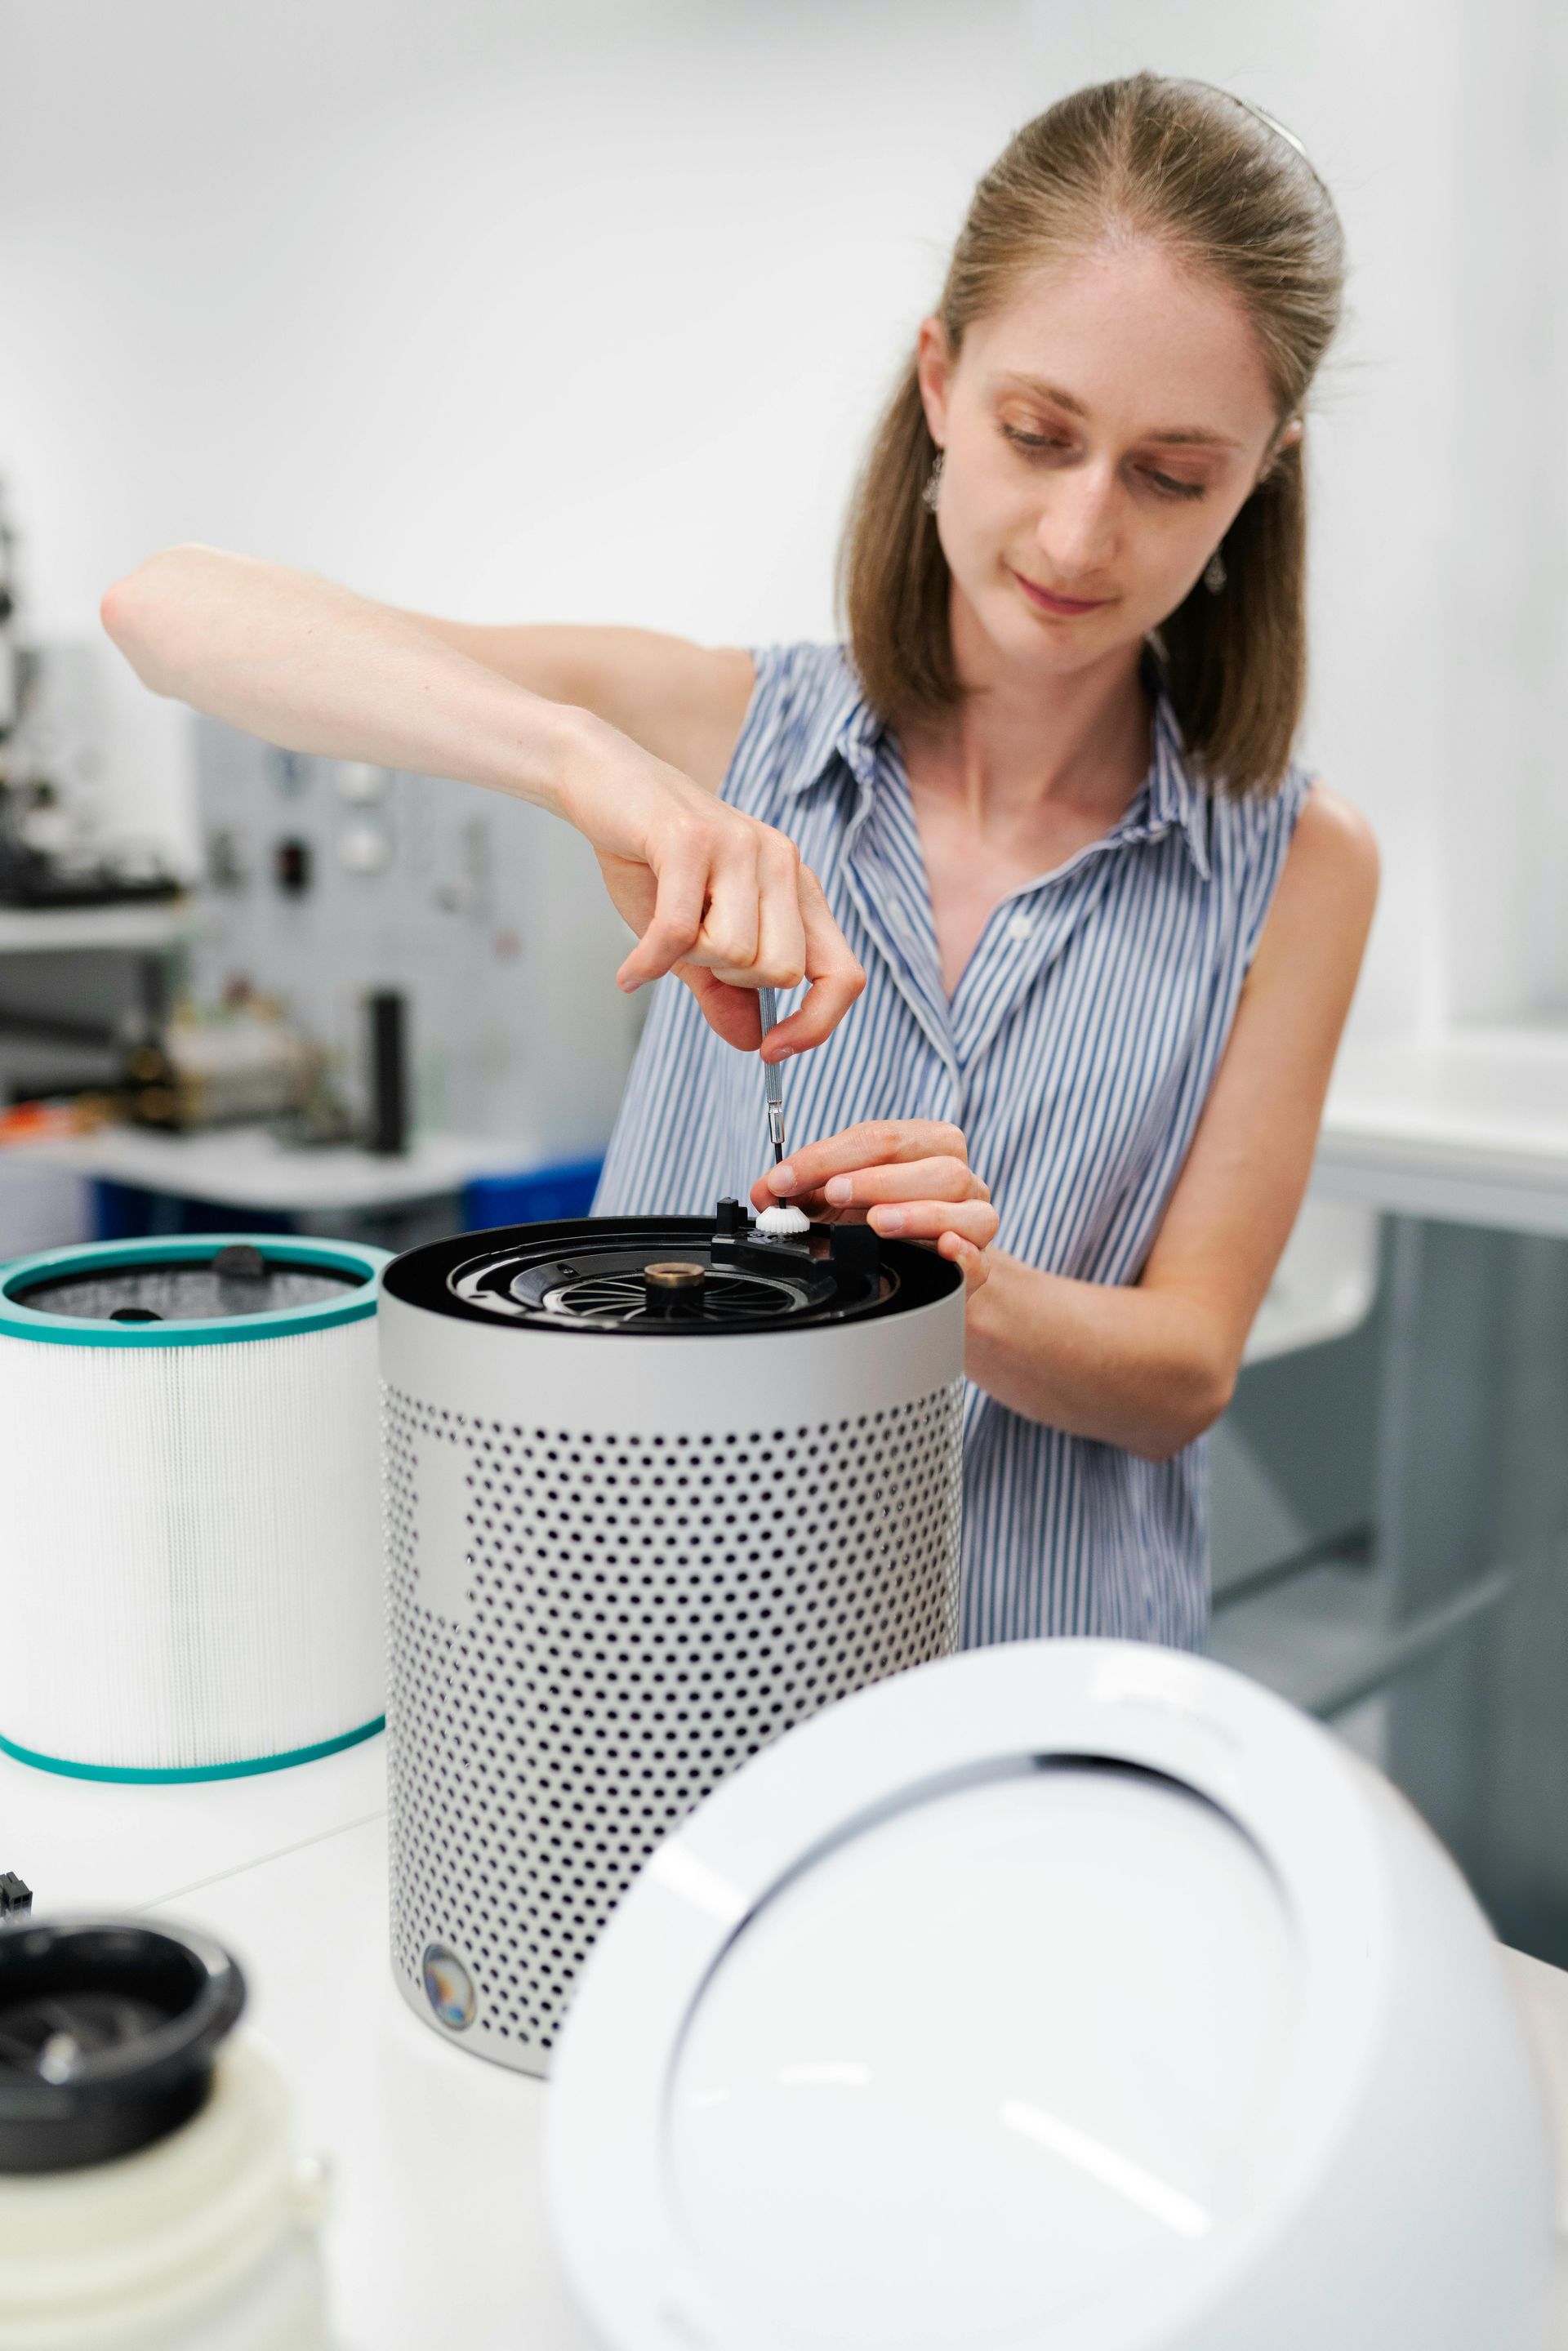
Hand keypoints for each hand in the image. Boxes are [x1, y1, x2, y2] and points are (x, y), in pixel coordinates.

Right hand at [561, 724, 863, 1053]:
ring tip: (662, 933)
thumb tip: (750, 1043)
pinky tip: (631, 973)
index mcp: (797, 887)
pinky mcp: (691, 839)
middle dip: (730, 981)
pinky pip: (680, 933)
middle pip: (781, 972)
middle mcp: (782, 862)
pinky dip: (650, 964)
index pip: (843, 973)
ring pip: (736, 954)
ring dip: (688, 960)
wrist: (601, 782)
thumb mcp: (693, 938)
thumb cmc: (651, 862)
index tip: (772, 1050)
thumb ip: (724, 990)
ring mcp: (741, 845)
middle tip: (693, 954)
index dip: (817, 1023)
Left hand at [750, 1120, 998, 1291]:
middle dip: (879, 1179)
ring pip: (966, 1207)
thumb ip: (805, 1189)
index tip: (786, 1178)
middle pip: (936, 1165)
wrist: (925, 1264)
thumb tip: (766, 1191)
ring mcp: (975, 1219)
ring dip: (919, 1213)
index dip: (829, 1156)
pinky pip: (982, 1258)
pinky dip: (963, 1253)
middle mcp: (960, 1176)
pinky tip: (945, 1249)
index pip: (883, 1138)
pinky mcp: (980, 1265)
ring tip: (878, 1222)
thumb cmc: (883, 1218)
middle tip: (834, 1193)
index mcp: (927, 1144)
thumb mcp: (838, 1198)